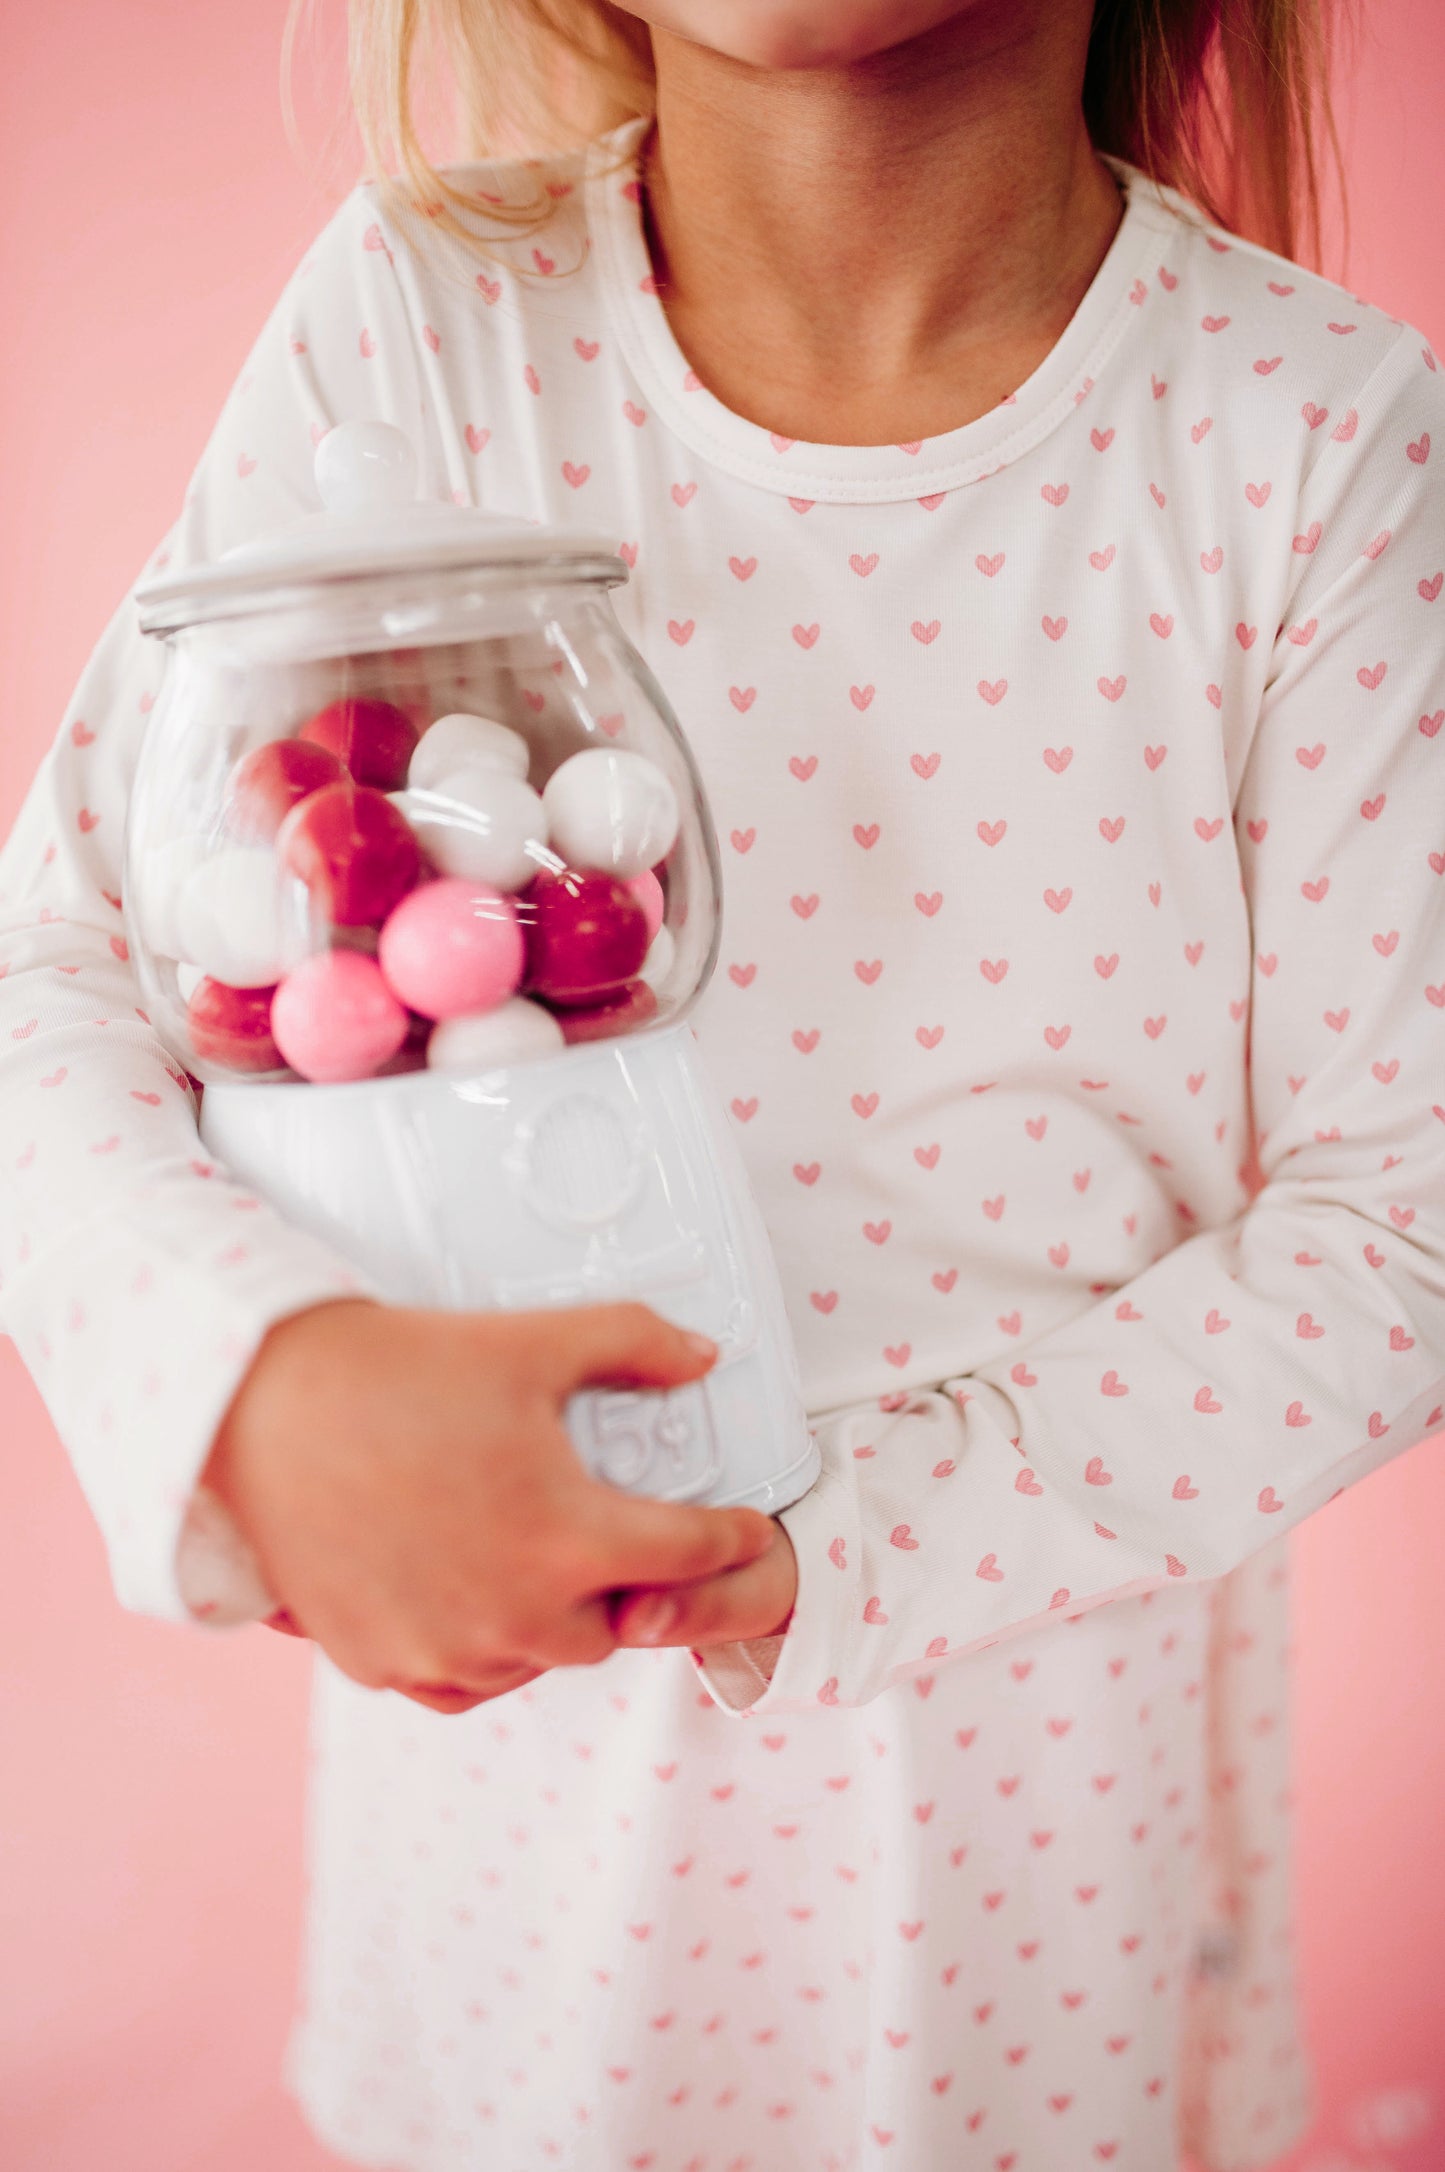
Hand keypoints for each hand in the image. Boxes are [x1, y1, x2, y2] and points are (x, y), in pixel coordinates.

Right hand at [204, 1297, 775, 1713]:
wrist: (260, 1405)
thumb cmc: (401, 1368)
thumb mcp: (534, 1342)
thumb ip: (636, 1347)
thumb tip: (705, 1358)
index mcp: (568, 1538)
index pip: (690, 1556)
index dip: (729, 1536)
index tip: (745, 1526)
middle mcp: (514, 1615)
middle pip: (615, 1623)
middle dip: (631, 1583)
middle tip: (619, 1536)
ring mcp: (442, 1649)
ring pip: (536, 1661)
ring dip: (552, 1622)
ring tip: (538, 1562)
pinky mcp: (379, 1662)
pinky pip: (459, 1683)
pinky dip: (480, 1651)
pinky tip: (474, 1601)